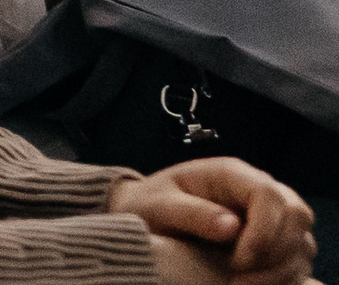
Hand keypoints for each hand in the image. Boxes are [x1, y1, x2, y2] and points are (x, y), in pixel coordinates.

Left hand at [114, 158, 315, 284]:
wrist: (148, 216)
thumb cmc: (151, 204)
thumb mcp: (159, 205)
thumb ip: (192, 213)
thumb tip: (231, 227)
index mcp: (230, 174)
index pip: (268, 194)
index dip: (264, 230)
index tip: (240, 261)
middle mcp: (258, 191)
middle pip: (296, 216)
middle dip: (275, 253)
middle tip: (239, 278)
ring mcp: (271, 217)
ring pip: (302, 242)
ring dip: (280, 271)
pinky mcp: (275, 242)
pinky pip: (297, 262)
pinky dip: (283, 279)